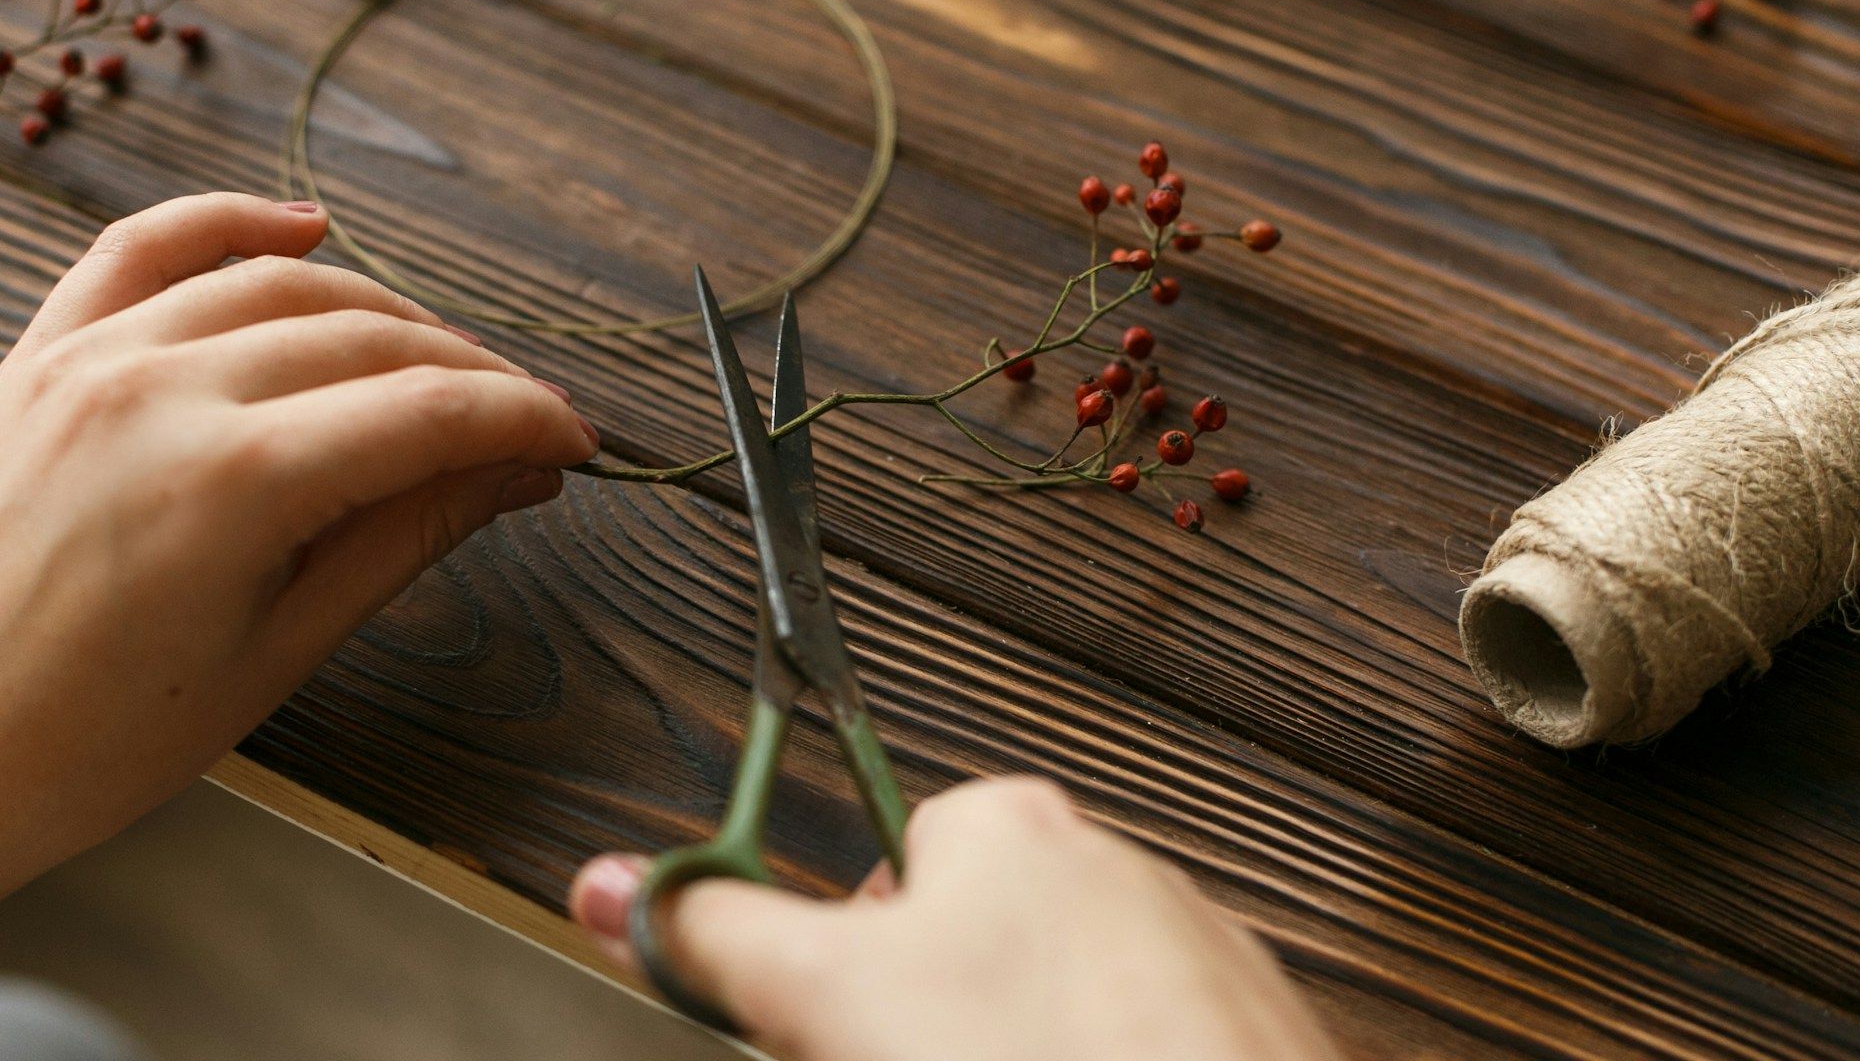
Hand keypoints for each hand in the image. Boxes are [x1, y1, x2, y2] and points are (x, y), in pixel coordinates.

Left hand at [0, 194, 596, 894]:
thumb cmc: (84, 738)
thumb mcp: (278, 650)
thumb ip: (405, 537)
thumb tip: (518, 473)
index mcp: (230, 482)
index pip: (428, 411)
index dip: (523, 418)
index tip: (575, 441)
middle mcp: (160, 390)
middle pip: (371, 339)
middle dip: (473, 374)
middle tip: (527, 423)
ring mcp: (90, 357)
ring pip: (281, 284)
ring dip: (386, 311)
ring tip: (444, 360)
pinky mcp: (39, 352)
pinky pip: (145, 248)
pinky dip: (233, 222)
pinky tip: (305, 226)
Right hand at [569, 777, 1342, 1060]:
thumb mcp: (831, 995)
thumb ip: (721, 935)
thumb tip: (614, 885)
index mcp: (1005, 823)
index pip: (879, 885)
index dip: (842, 982)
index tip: (836, 1034)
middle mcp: (1108, 865)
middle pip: (966, 954)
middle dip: (926, 1027)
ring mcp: (1189, 952)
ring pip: (1052, 1012)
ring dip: (1015, 1048)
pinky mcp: (1245, 1032)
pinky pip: (1134, 1045)